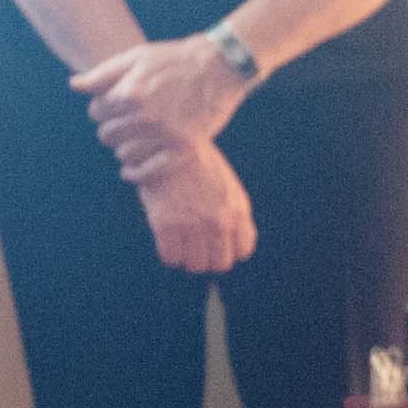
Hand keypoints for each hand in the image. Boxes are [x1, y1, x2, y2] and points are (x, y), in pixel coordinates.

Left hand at [76, 37, 249, 171]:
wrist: (220, 67)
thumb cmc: (174, 59)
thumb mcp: (136, 58)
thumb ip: (102, 74)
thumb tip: (73, 85)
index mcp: (130, 93)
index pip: (96, 112)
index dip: (101, 108)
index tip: (112, 107)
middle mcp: (146, 116)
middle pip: (107, 135)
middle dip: (111, 128)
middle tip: (124, 123)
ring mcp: (166, 135)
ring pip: (124, 154)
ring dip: (123, 148)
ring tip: (133, 139)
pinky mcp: (184, 148)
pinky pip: (149, 171)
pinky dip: (135, 173)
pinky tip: (129, 171)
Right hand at [131, 138, 256, 273]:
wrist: (169, 142)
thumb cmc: (196, 164)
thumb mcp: (227, 186)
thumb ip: (234, 215)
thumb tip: (233, 250)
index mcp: (238, 210)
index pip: (243, 252)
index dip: (227, 249)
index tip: (214, 242)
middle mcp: (220, 221)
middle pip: (219, 264)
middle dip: (206, 257)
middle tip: (193, 244)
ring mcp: (194, 224)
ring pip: (194, 265)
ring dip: (185, 256)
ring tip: (178, 238)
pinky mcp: (167, 225)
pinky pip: (171, 258)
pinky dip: (167, 252)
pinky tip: (165, 236)